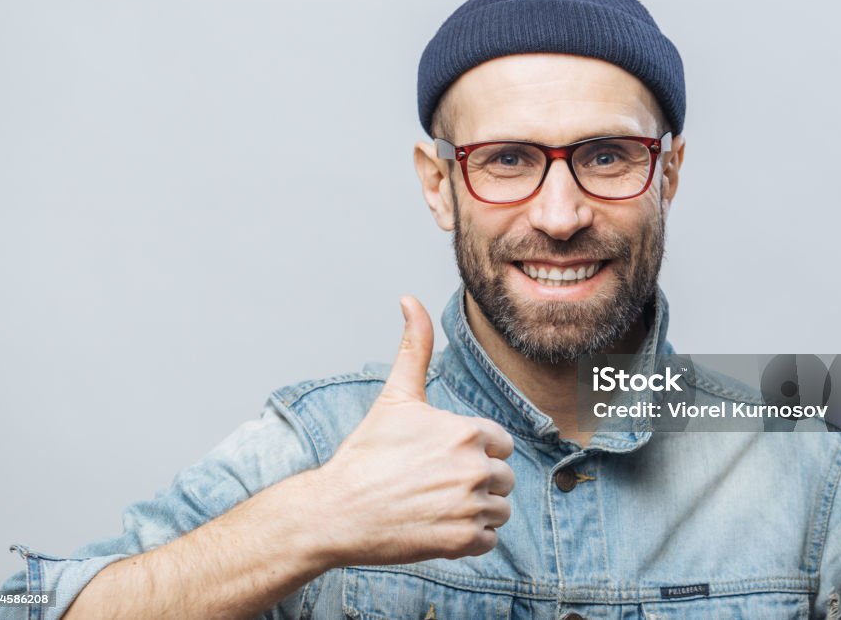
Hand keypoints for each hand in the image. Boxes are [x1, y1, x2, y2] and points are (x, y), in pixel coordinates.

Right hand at [316, 295, 514, 564]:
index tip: (442, 458)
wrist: (336, 510)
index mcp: (468, 431)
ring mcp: (470, 507)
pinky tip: (436, 526)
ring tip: (436, 505)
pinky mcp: (462, 543)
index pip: (500, 443)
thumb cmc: (366, 453)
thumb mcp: (395, 396)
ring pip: (499, 510)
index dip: (475, 450)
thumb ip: (415, 347)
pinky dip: (468, 539)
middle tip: (436, 484)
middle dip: (477, 481)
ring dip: (475, 510)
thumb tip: (410, 299)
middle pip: (504, 478)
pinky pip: (488, 540)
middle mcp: (476, 468)